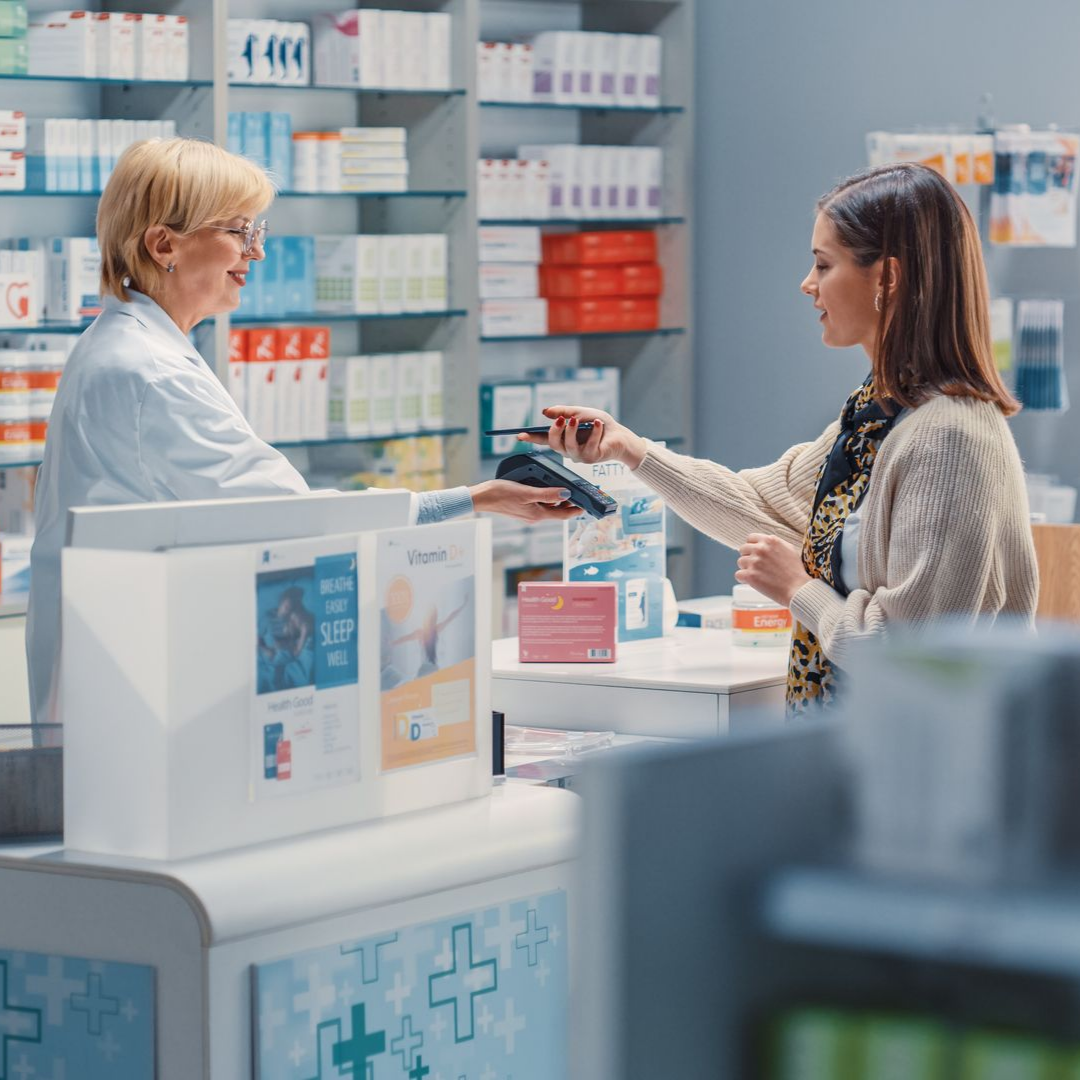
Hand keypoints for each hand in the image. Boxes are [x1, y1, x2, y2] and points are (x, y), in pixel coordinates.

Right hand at [469, 479, 581, 522]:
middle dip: (569, 503)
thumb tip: (566, 494)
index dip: (577, 510)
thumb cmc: (500, 494)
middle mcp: (534, 516)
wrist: (482, 497)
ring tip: (565, 488)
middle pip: (557, 511)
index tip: (588, 504)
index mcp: (538, 514)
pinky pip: (539, 504)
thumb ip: (547, 494)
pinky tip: (545, 487)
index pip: (563, 515)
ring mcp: (528, 513)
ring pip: (548, 507)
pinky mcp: (522, 508)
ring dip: (557, 499)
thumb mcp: (527, 492)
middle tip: (580, 492)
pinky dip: (546, 497)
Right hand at [514, 405, 647, 467]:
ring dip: (572, 431)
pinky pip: (588, 446)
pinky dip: (593, 432)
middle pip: (554, 443)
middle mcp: (568, 449)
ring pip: (569, 446)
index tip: (520, 435)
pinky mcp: (591, 459)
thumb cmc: (599, 424)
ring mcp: (579, 456)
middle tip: (561, 419)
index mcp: (563, 438)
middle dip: (555, 430)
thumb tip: (544, 412)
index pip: (544, 439)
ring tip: (577, 419)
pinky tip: (597, 423)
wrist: (619, 434)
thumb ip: (564, 412)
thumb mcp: (580, 412)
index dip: (531, 438)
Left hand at [735, 533, 811, 605]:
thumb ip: (774, 544)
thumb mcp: (789, 549)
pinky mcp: (750, 575)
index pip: (750, 538)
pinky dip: (744, 579)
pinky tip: (753, 582)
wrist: (798, 589)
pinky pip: (738, 575)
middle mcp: (761, 549)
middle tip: (757, 567)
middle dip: (748, 557)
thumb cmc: (795, 571)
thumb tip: (763, 543)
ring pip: (740, 562)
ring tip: (758, 575)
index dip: (751, 546)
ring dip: (746, 568)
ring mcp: (754, 562)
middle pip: (743, 549)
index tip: (755, 554)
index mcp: (770, 541)